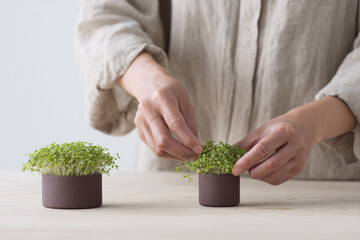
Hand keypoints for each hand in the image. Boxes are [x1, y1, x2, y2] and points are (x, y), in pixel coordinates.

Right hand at [118, 52, 202, 159]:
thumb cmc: (170, 91)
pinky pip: (153, 147)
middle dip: (181, 153)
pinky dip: (167, 152)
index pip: (175, 124)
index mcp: (162, 98)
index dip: (188, 140)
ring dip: (174, 155)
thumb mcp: (185, 101)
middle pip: (163, 140)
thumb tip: (195, 144)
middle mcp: (148, 110)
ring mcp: (141, 120)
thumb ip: (189, 123)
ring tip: (187, 154)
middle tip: (194, 156)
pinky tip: (176, 149)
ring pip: (157, 148)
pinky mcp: (138, 129)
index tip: (199, 150)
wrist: (149, 84)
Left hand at [232, 96, 355, 184]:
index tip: (235, 169)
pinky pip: (280, 179)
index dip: (247, 161)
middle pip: (271, 165)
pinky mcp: (299, 168)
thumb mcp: (262, 130)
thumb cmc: (279, 127)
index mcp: (283, 132)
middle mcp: (294, 145)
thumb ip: (245, 143)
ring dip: (259, 176)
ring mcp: (299, 158)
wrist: (304, 126)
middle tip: (243, 170)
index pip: (262, 150)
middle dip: (253, 171)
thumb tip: (228, 155)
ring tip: (252, 169)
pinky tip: (262, 172)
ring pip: (275, 175)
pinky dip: (267, 179)